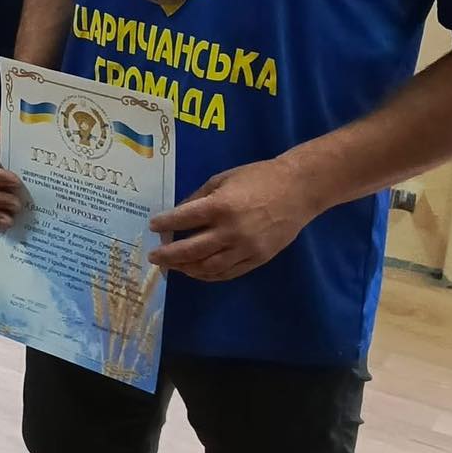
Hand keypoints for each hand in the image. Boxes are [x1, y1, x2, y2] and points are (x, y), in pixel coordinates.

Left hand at [149, 156, 317, 281]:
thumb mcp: (222, 179)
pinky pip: (228, 272)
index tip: (153, 227)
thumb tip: (177, 214)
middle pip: (190, 250)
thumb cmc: (258, 178)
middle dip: (168, 255)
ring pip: (208, 267)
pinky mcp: (258, 259)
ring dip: (186, 268)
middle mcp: (230, 231)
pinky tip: (196, 271)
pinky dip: (209, 275)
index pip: (183, 220)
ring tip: (173, 266)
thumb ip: (198, 198)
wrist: (298, 190)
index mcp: (220, 207)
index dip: (164, 224)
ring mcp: (245, 248)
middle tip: (154, 256)